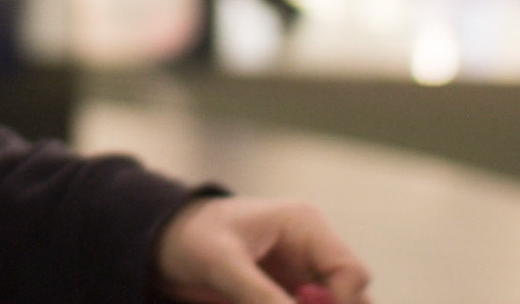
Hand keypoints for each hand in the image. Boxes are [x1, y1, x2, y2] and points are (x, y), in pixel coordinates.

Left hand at [155, 197, 371, 303]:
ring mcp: (307, 273)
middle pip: (353, 297)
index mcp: (305, 224)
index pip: (351, 272)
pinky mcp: (294, 294)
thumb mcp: (221, 264)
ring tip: (260, 302)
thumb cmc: (192, 237)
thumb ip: (258, 294)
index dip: (339, 303)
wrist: (166, 243)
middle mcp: (315, 248)